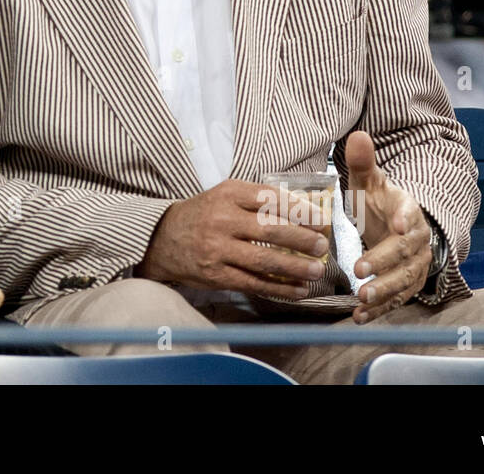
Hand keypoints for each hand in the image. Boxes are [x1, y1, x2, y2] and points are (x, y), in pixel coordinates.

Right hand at [136, 179, 331, 299]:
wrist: (161, 238)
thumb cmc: (202, 214)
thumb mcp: (225, 196)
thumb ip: (259, 200)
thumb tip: (305, 207)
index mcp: (228, 194)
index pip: (271, 199)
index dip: (301, 210)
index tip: (321, 219)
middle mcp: (222, 220)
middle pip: (271, 230)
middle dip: (302, 239)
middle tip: (322, 246)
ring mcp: (218, 249)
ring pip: (264, 260)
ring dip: (295, 268)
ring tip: (316, 270)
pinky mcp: (216, 275)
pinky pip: (254, 283)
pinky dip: (279, 289)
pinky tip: (298, 290)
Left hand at [342, 131, 432, 322]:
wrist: (396, 225)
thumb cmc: (379, 202)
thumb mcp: (369, 181)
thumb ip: (363, 162)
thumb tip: (358, 136)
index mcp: (407, 211)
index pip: (409, 214)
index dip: (405, 219)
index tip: (398, 225)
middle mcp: (416, 241)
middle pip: (404, 253)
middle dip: (384, 262)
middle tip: (360, 270)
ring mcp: (414, 265)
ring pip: (403, 280)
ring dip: (384, 291)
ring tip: (362, 298)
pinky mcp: (407, 284)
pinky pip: (396, 299)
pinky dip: (380, 310)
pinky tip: (360, 317)